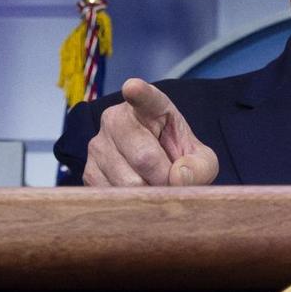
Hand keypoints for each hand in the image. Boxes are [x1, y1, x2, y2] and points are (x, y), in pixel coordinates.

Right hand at [82, 78, 218, 186]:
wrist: (156, 171)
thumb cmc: (179, 158)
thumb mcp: (201, 160)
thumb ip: (201, 167)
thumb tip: (178, 177)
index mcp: (149, 107)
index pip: (144, 97)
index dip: (139, 93)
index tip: (133, 87)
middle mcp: (117, 119)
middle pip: (144, 157)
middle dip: (164, 178)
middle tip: (170, 180)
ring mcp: (98, 144)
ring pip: (128, 182)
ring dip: (148, 193)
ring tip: (153, 183)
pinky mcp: (88, 170)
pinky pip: (113, 196)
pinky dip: (131, 203)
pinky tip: (137, 191)